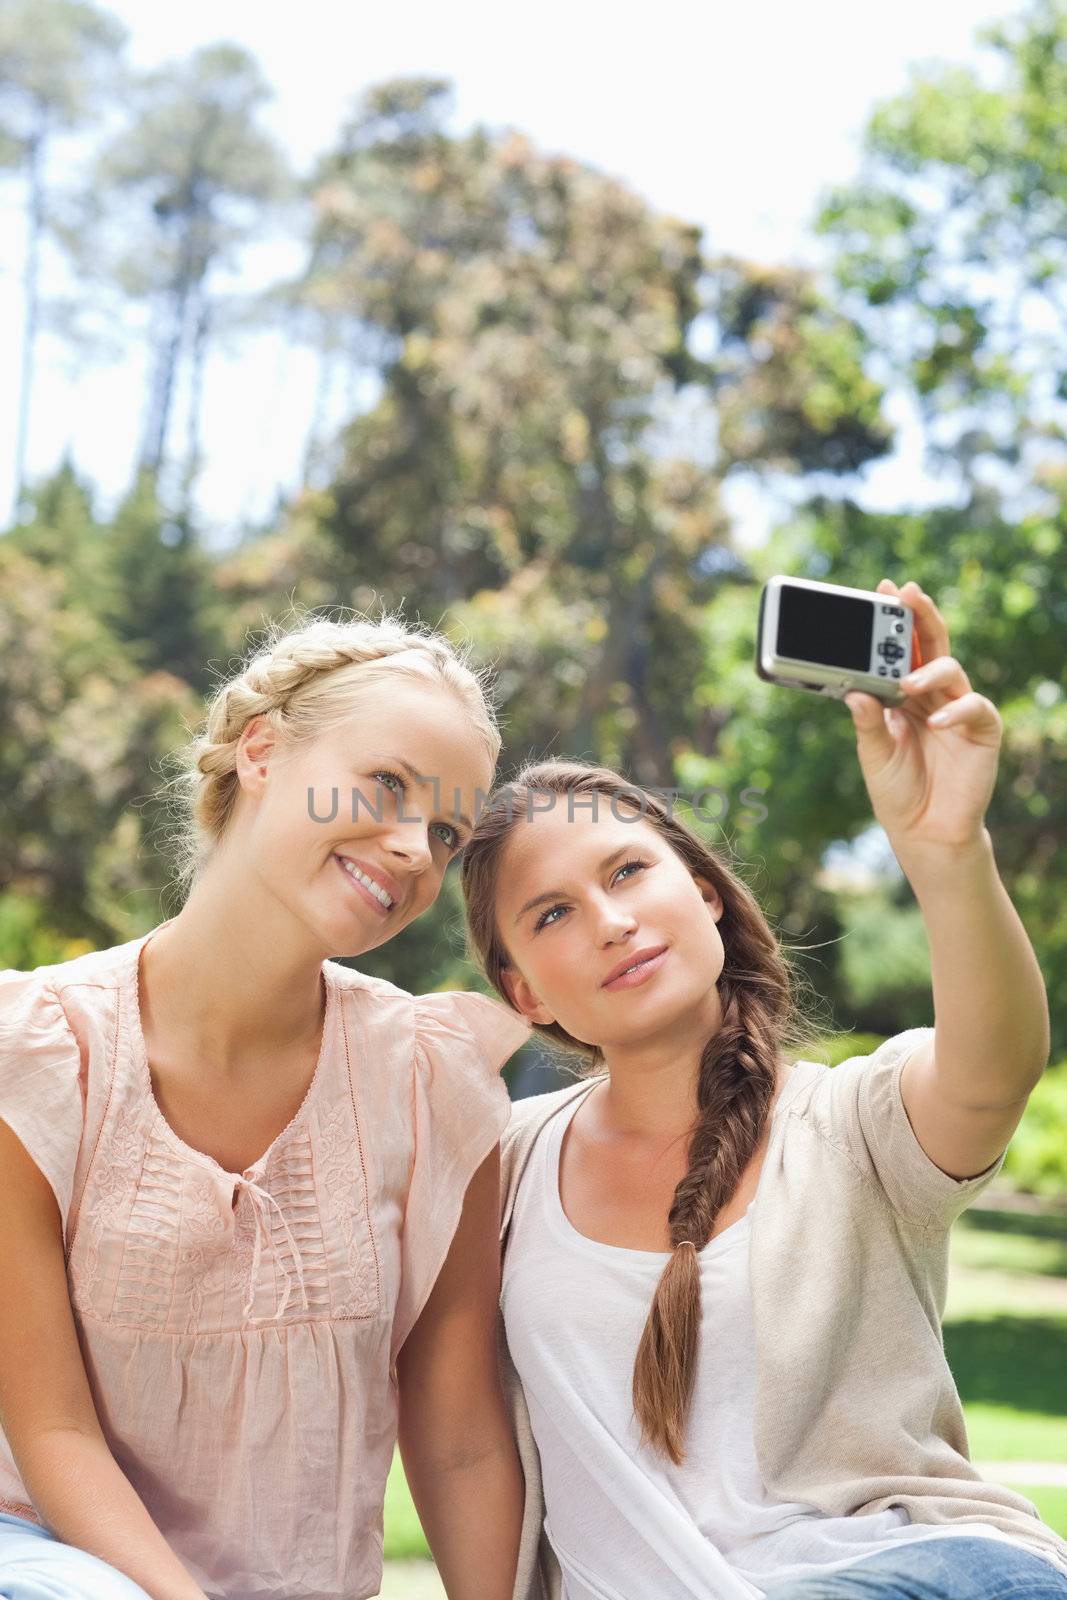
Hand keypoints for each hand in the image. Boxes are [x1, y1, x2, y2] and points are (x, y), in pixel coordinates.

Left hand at [844, 578, 1002, 853]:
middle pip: (932, 644)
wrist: (925, 831)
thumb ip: (865, 722)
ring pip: (951, 669)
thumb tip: (853, 690)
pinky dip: (955, 709)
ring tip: (907, 682)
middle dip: (920, 616)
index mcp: (903, 694)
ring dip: (929, 669)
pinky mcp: (982, 730)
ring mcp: (958, 708)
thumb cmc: (897, 790)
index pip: (902, 647)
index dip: (896, 618)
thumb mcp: (873, 753)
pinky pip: (974, 707)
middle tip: (907, 593)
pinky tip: (935, 719)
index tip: (883, 589)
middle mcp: (932, 694)